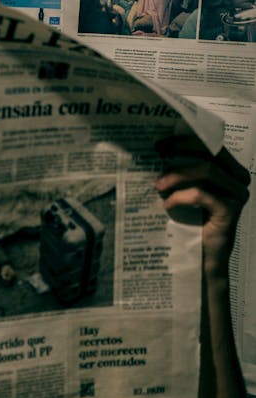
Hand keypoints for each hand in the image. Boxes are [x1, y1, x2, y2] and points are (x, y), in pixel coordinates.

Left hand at [154, 135, 249, 274]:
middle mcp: (239, 179)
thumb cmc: (192, 221)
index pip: (211, 145)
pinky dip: (181, 196)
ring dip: (178, 175)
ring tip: (158, 185)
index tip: (160, 143)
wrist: (202, 257)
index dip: (185, 140)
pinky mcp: (231, 211)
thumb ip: (184, 170)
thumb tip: (159, 150)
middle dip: (182, 149)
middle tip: (158, 154)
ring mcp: (238, 195)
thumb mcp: (188, 190)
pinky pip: (202, 194)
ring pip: (207, 171)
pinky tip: (168, 204)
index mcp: (230, 169)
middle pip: (211, 153)